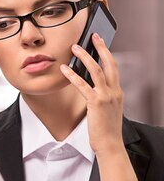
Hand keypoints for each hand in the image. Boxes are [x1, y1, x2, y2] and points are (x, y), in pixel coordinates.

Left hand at [60, 33, 123, 155]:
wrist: (110, 145)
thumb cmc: (106, 130)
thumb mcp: (107, 110)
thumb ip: (102, 98)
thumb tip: (91, 88)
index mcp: (118, 93)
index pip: (113, 68)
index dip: (107, 54)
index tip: (101, 44)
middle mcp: (114, 92)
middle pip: (109, 63)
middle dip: (101, 47)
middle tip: (93, 35)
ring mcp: (106, 96)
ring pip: (95, 70)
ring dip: (84, 56)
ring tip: (74, 47)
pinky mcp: (96, 103)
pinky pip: (82, 85)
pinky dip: (72, 75)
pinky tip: (64, 69)